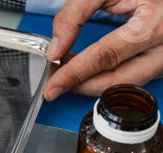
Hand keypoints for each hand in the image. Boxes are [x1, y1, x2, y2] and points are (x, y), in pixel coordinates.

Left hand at [44, 0, 162, 100]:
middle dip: (80, 86)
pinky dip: (104, 77)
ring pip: (122, 84)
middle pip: (115, 80)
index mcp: (153, 23)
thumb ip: (76, 13)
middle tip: (55, 84)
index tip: (53, 86)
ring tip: (67, 73)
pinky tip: (86, 70)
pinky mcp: (161, 63)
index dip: (75, 73)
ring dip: (90, 83)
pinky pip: (129, 78)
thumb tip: (56, 47)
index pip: (106, 57)